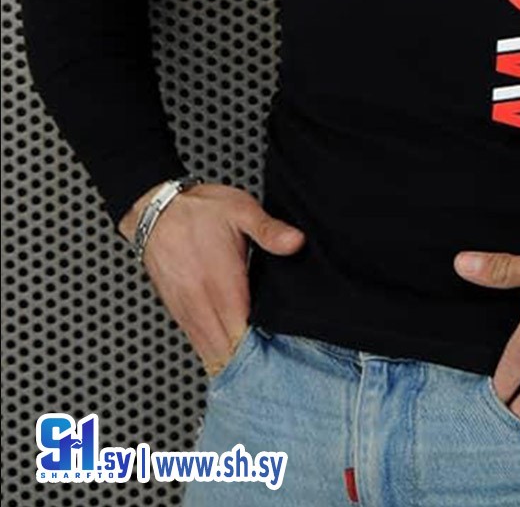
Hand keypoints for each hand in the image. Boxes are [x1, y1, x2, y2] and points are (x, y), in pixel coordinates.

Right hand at [118, 181, 305, 376]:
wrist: (156, 208)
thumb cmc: (200, 209)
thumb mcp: (242, 210)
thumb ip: (269, 230)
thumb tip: (296, 242)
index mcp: (221, 281)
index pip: (242, 331)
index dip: (261, 351)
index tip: (281, 362)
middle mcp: (200, 300)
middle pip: (225, 349)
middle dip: (248, 365)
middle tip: (276, 378)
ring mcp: (186, 307)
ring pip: (208, 349)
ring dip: (229, 363)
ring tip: (255, 378)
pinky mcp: (176, 308)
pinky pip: (194, 340)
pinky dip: (212, 352)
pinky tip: (228, 359)